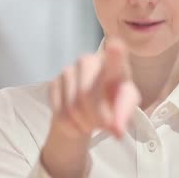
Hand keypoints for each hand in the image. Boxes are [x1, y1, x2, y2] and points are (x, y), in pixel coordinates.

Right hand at [41, 37, 140, 177]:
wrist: (90, 104)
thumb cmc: (114, 99)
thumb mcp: (125, 106)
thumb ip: (124, 115)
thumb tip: (117, 131)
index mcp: (114, 64)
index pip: (114, 58)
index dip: (115, 53)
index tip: (116, 46)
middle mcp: (89, 60)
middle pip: (86, 93)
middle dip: (97, 117)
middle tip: (105, 126)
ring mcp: (68, 70)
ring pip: (72, 107)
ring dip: (85, 124)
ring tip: (93, 122)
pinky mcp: (53, 83)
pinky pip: (60, 114)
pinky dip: (72, 127)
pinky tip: (79, 123)